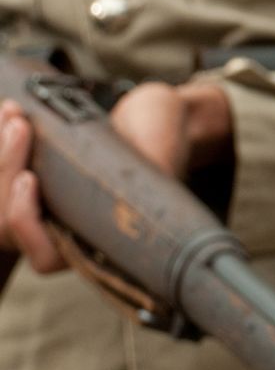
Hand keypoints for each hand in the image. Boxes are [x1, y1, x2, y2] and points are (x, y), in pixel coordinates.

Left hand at [1, 81, 232, 274]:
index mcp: (100, 241)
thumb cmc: (163, 136)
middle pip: (7, 222)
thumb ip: (157, 170)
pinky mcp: (31, 181)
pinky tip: (10, 112)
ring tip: (13, 112)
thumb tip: (142, 191)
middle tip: (20, 126)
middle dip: (6, 171)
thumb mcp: (163, 151)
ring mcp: (44, 205)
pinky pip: (1, 173)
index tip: (29, 179)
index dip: (27, 225)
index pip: (46, 257)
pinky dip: (0, 145)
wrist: (155, 114)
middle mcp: (66, 229)